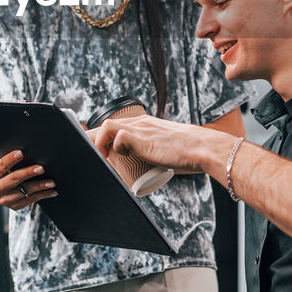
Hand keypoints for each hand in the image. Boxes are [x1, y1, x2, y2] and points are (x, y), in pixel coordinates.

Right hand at [0, 149, 56, 210]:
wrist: (5, 191)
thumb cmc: (7, 173)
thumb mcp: (5, 167)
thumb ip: (11, 162)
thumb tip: (29, 153)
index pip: (1, 165)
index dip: (10, 159)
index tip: (21, 153)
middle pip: (14, 179)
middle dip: (28, 172)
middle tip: (41, 168)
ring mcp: (4, 199)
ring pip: (25, 191)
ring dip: (40, 186)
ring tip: (51, 182)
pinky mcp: (14, 206)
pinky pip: (30, 200)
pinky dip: (43, 195)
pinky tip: (51, 191)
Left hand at [93, 115, 221, 172]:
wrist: (203, 148)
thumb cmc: (187, 153)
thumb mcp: (164, 148)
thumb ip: (155, 152)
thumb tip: (150, 168)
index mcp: (143, 123)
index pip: (113, 125)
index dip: (99, 137)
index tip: (93, 150)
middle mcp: (140, 122)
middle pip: (105, 125)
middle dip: (91, 140)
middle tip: (89, 156)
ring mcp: (141, 129)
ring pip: (106, 127)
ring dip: (97, 143)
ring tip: (100, 158)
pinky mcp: (143, 137)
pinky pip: (117, 135)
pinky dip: (112, 146)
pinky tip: (117, 156)